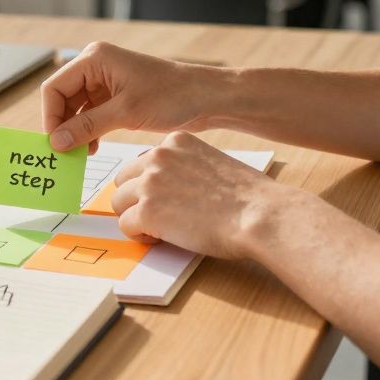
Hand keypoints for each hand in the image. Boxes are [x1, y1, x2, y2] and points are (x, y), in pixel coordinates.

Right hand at [41, 42, 214, 153]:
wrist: (206, 98)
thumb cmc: (172, 95)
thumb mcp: (125, 113)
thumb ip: (87, 126)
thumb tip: (56, 142)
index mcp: (94, 59)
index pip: (55, 88)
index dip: (50, 116)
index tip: (54, 143)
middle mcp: (96, 66)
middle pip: (63, 98)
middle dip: (62, 126)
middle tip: (63, 154)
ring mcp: (106, 81)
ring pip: (76, 109)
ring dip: (75, 131)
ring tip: (79, 155)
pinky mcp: (117, 96)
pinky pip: (92, 114)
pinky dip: (88, 131)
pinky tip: (91, 148)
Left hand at [111, 131, 309, 257]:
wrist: (260, 215)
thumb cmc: (247, 196)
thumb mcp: (212, 163)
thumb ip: (185, 167)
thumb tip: (166, 187)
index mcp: (175, 141)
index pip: (142, 162)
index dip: (152, 185)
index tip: (169, 198)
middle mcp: (158, 156)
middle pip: (123, 180)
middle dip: (136, 200)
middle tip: (162, 216)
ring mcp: (150, 183)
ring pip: (119, 203)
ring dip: (137, 218)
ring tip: (164, 229)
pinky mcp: (147, 211)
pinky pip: (125, 226)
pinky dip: (140, 236)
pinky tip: (163, 238)